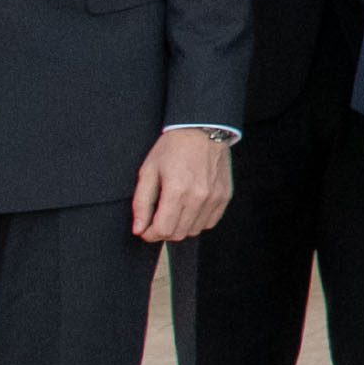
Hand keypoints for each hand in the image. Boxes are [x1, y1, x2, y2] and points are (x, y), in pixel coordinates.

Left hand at [131, 128, 233, 244]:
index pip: (163, 229)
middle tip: (157, 219)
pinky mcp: (224, 196)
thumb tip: (139, 229)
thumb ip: (141, 203)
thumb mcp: (148, 171)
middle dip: (163, 231)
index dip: (149, 234)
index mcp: (177, 190)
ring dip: (180, 227)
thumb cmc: (173, 147)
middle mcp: (198, 196)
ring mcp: (214, 197)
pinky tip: (189, 208)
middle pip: (178, 234)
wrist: (202, 129)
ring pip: (194, 231)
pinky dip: (197, 221)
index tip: (145, 229)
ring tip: (174, 211)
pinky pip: (209, 222)